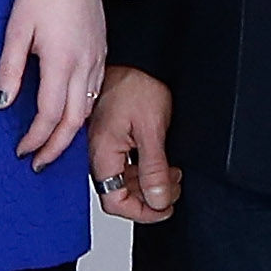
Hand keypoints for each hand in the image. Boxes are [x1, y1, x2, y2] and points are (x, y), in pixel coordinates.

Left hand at [0, 0, 107, 171]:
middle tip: (38, 162)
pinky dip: (80, 113)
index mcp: (61, 62)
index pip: (49, 114)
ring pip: (87, 110)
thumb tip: (1, 103)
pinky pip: (93, 93)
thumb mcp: (16, 30)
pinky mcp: (101, 53)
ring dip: (69, 133)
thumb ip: (9, 70)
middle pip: (74, 122)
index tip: (21, 151)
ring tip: (50, 145)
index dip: (35, 138)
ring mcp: (97, 60)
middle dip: (56, 147)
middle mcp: (84, 66)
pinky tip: (67, 116)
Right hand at [89, 66, 180, 223]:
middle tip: (174, 186)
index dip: (143, 212)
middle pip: (120, 195)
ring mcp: (103, 149)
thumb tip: (157, 201)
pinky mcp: (110, 141)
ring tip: (172, 173)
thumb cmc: (135, 84)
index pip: (115, 202)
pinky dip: (144, 170)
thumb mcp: (152, 129)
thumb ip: (154, 169)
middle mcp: (97, 155)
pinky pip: (124, 166)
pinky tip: (160, 163)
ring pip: (124, 182)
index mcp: (101, 155)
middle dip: (150, 197)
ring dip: (149, 183)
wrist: (133, 59)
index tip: (165, 208)